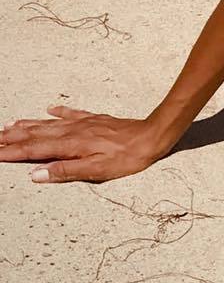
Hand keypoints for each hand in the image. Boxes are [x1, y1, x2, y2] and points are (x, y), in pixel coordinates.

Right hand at [0, 106, 172, 183]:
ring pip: (49, 123)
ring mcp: (84, 123)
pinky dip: (58, 111)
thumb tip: (36, 174)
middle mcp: (73, 132)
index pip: (34, 150)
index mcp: (71, 146)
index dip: (12, 152)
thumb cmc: (127, 157)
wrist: (151, 135)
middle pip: (36, 135)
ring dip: (28, 125)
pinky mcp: (96, 119)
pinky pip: (71, 113)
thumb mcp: (97, 171)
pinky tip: (50, 108)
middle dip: (12, 137)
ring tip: (9, 125)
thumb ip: (65, 172)